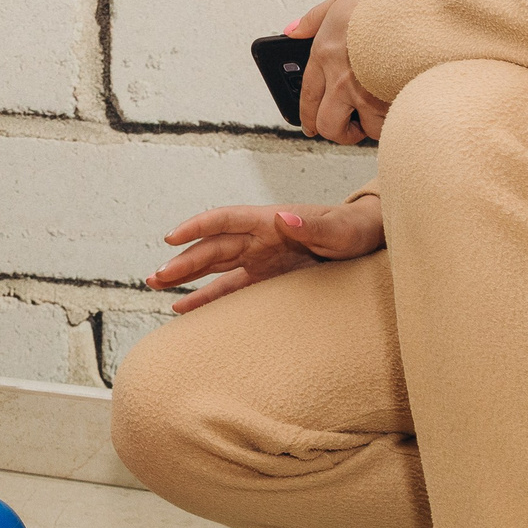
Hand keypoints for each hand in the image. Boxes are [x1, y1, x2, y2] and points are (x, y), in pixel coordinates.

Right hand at [144, 198, 383, 313]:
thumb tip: (281, 218)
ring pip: (214, 267)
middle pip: (212, 248)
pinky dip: (208, 298)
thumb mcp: (341, 230)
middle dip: (182, 262)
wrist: (370, 238)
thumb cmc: (357, 229)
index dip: (196, 228)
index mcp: (270, 220)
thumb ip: (313, 227)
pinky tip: (186, 308)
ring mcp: (260, 259)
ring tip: (157, 287)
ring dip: (186, 276)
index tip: (171, 239)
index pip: (224, 220)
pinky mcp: (267, 279)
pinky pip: (231, 288)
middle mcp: (259, 238)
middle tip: (156, 278)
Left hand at [292, 0, 390, 145]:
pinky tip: (400, 107)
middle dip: (337, 131)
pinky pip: (390, 125)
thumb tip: (292, 31)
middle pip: (327, 125)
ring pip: (364, 130)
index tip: (311, 126)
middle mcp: (341, 79)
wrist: (425, 9)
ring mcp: (366, 94)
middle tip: (348, 127)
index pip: (308, 96)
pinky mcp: (392, 103)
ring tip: (382, 112)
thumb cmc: (389, 2)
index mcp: (325, 53)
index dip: (308, 116)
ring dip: (372, 126)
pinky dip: (395, 121)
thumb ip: (316, 18)